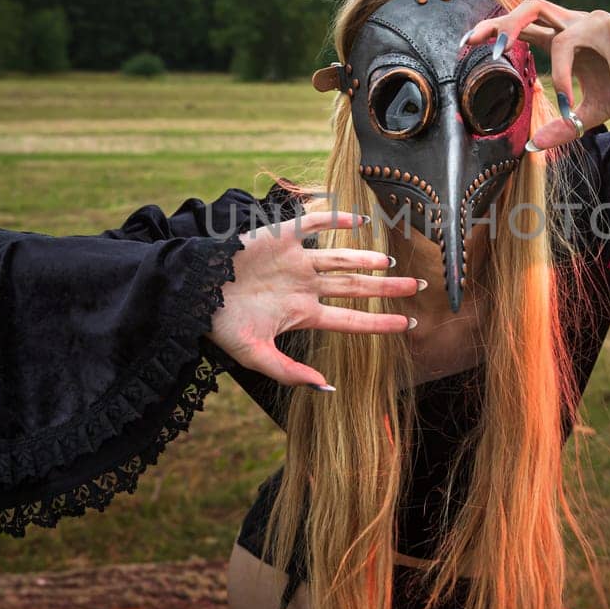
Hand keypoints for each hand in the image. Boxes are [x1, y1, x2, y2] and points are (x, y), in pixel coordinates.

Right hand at [207, 208, 421, 390]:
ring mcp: (294, 261)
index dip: (380, 323)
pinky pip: (312, 224)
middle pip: (355, 288)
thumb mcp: (255, 357)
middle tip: (419, 286)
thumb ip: (290, 373)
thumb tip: (328, 389)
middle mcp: (304, 286)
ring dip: (366, 259)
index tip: (409, 324)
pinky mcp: (279, 237)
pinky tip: (359, 219)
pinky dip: (335, 219)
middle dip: (387, 289)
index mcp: (302, 314)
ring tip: (392, 263)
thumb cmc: (221, 326)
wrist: (190, 293)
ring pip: (339, 259)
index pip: (351, 320)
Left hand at [462, 0, 609, 150]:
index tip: (465, 44)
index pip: (522, 27)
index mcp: (564, 38)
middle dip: (507, 24)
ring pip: (566, 37)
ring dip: (562, 73)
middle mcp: (577, 24)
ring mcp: (601, 22)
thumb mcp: (595, 110)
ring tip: (568, 109)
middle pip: (533, 7)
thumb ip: (566, 125)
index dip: (493, 31)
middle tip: (490, 50)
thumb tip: (533, 148)